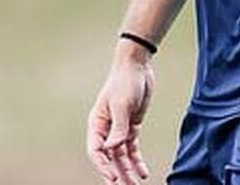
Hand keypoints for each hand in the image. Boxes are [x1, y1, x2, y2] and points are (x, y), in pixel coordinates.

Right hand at [86, 45, 154, 183]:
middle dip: (116, 174)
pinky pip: (132, 148)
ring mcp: (118, 129)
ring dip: (127, 171)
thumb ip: (118, 127)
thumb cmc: (125, 82)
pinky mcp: (131, 126)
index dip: (103, 166)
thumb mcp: (122, 104)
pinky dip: (137, 161)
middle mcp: (105, 130)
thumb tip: (112, 149)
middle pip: (109, 158)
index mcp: (97, 124)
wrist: (137, 66)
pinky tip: (143, 173)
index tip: (112, 178)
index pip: (96, 151)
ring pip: (121, 156)